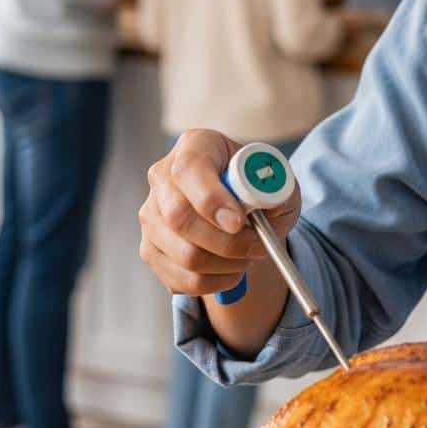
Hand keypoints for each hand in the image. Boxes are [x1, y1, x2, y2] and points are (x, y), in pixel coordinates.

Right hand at [139, 129, 300, 296]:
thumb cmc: (258, 186)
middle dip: (225, 242)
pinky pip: (179, 278)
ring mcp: (152, 213)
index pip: (189, 170)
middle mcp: (164, 175)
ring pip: (182, 253)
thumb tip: (267, 204)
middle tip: (257, 248)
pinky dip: (213, 283)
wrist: (243, 204)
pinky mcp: (150, 247)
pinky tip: (232, 271)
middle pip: (179, 217)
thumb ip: (275, 188)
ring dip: (225, 265)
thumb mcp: (276, 179)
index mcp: (196, 145)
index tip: (239, 222)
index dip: (212, 199)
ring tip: (249, 257)